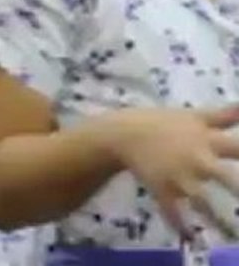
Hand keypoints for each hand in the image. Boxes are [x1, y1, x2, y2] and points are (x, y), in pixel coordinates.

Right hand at [104, 106, 238, 237]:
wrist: (123, 133)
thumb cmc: (163, 123)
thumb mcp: (194, 116)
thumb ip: (223, 116)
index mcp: (206, 140)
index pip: (237, 148)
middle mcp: (196, 159)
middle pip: (225, 177)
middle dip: (238, 188)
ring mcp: (178, 176)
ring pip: (201, 200)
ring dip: (216, 218)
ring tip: (231, 234)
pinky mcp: (161, 190)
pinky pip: (172, 212)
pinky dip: (180, 225)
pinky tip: (190, 235)